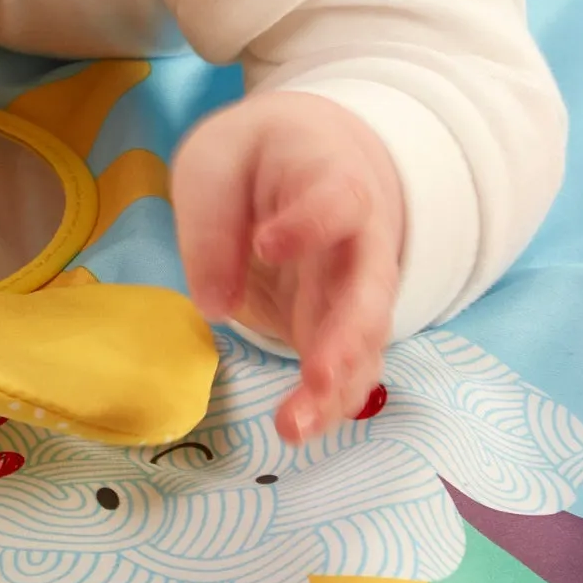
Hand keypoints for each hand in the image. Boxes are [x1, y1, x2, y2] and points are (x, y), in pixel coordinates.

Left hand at [172, 90, 402, 443]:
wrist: (313, 156)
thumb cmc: (257, 156)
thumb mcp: (215, 164)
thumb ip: (213, 226)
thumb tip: (216, 307)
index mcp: (331, 176)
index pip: (337, 199)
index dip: (311, 223)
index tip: (268, 245)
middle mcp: (362, 238)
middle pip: (370, 287)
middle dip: (348, 336)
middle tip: (319, 376)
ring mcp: (358, 286)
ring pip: (364, 340)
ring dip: (337, 386)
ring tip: (295, 427)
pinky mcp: (341, 322)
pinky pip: (348, 365)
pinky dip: (328, 401)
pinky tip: (301, 427)